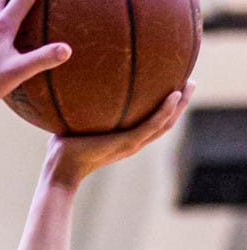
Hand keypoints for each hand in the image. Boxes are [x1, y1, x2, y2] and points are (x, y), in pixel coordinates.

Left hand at [46, 81, 194, 189]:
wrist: (60, 168)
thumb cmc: (62, 150)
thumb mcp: (76, 125)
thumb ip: (80, 110)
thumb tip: (72, 90)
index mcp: (125, 140)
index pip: (152, 123)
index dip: (166, 108)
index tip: (174, 88)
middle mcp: (133, 142)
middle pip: (167, 122)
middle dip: (181, 103)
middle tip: (190, 82)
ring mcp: (132, 143)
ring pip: (166, 123)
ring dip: (181, 104)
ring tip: (190, 84)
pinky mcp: (127, 142)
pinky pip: (152, 124)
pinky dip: (165, 110)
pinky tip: (174, 95)